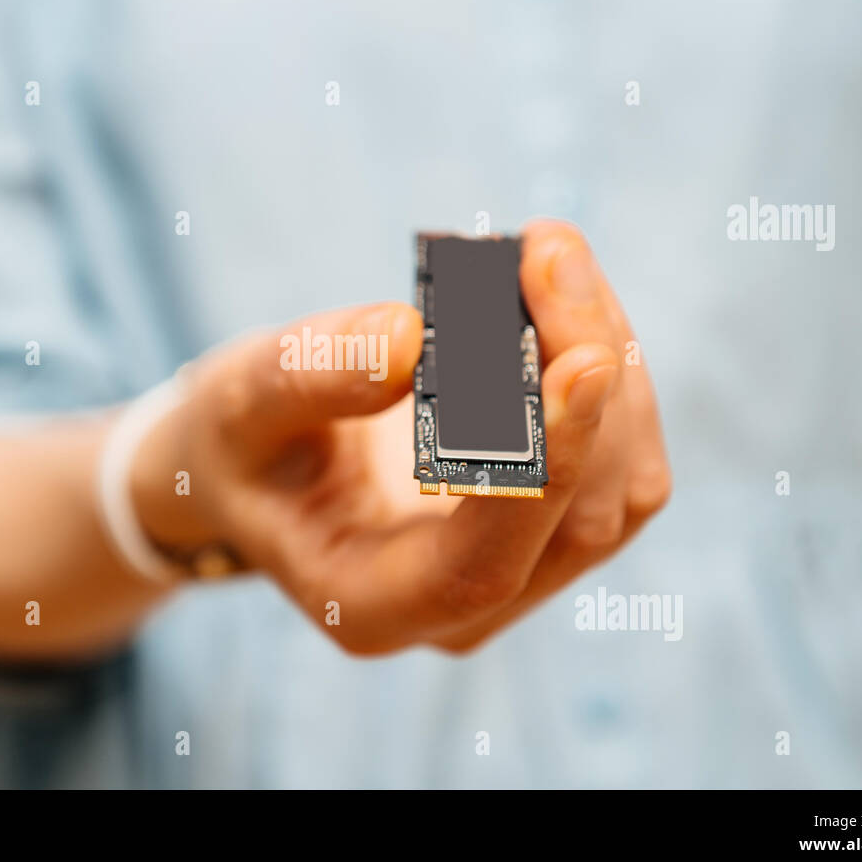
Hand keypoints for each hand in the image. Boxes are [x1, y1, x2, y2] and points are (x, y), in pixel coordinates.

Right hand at [132, 220, 669, 654]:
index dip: (544, 471)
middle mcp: (460, 609)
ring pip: (620, 486)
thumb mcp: (241, 405)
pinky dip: (605, 367)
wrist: (264, 463)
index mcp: (371, 605)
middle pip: (577, 519)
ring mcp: (517, 571)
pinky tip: (562, 295)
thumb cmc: (243, 444)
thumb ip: (311, 379)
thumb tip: (413, 334)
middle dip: (585, 378)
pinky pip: (619, 454)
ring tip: (549, 255)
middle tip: (549, 252)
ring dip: (606, 361)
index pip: (483, 565)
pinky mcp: (552, 522)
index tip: (579, 360)